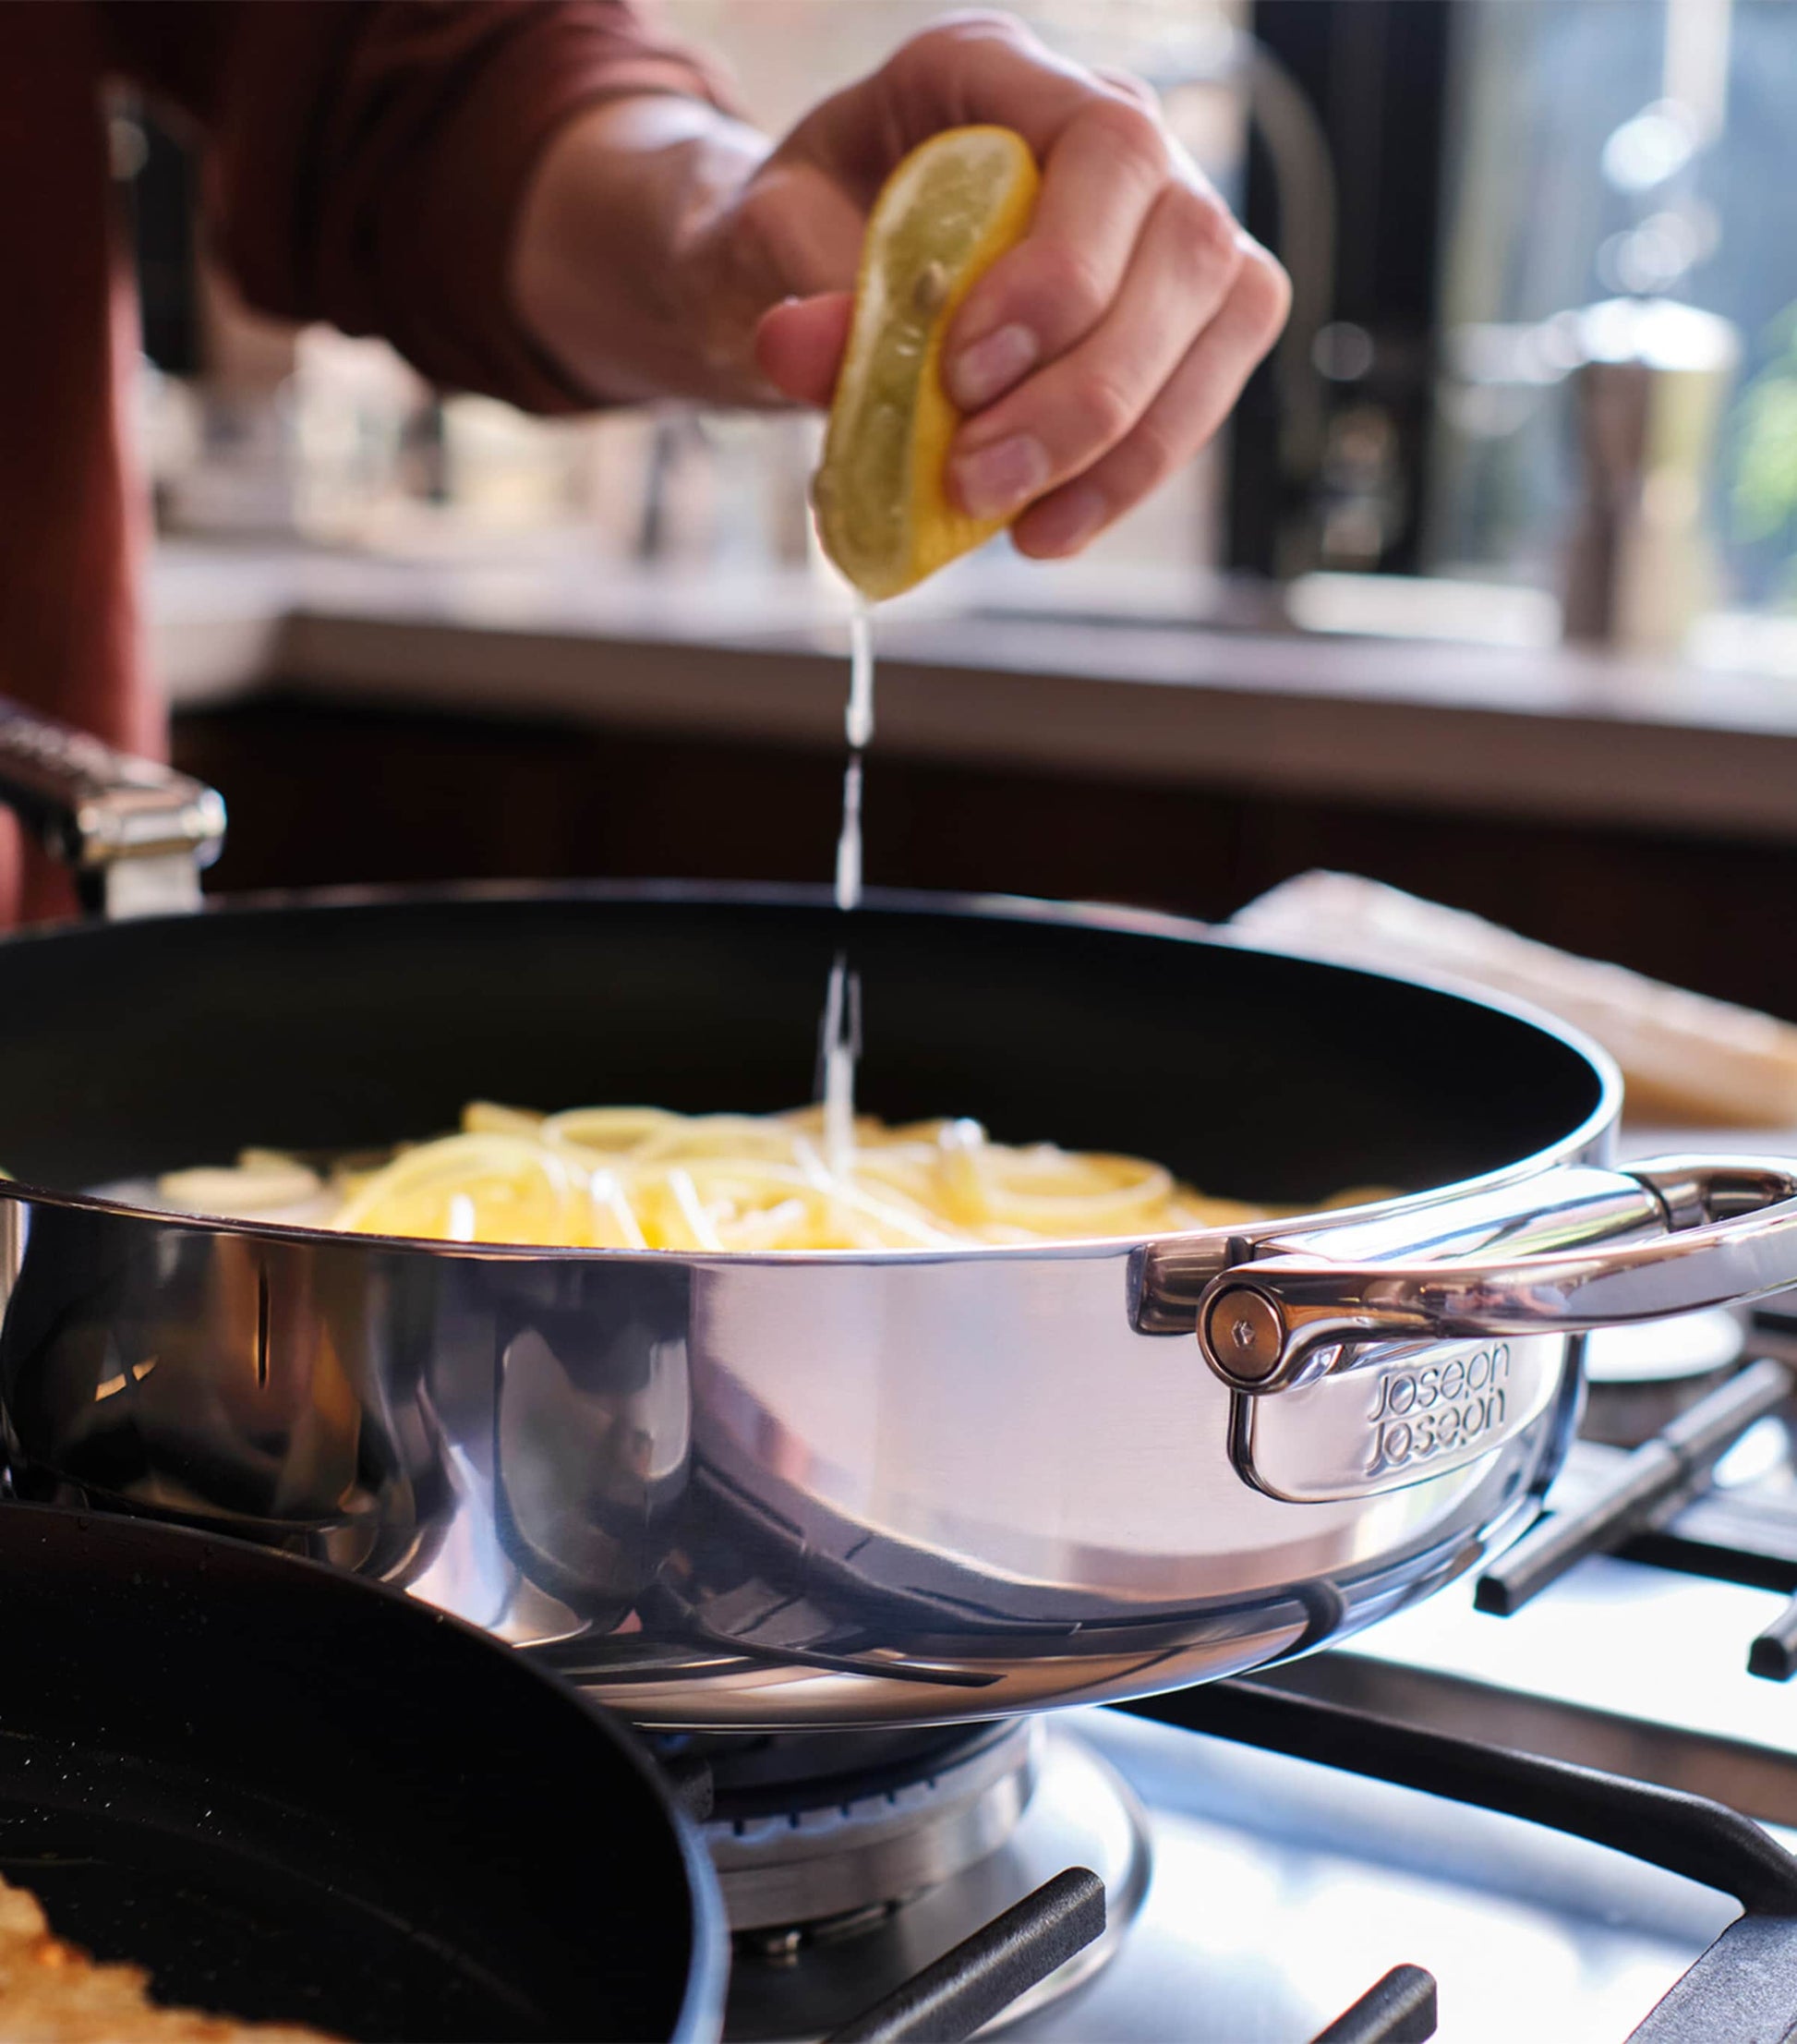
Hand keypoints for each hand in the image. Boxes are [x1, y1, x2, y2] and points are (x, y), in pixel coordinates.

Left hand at [513, 11, 1288, 558]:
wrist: (804, 268)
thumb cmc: (796, 233)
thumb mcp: (765, 241)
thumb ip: (794, 282)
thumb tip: (801, 349)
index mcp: (1004, 73)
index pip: (1104, 145)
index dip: (1061, 273)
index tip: (964, 378)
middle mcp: (1116, 133)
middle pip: (1187, 246)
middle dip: (1088, 389)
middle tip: (977, 478)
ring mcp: (1167, 221)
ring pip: (1224, 321)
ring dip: (1123, 447)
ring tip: (1012, 519)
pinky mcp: (1186, 315)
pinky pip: (1200, 395)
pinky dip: (1126, 477)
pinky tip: (1046, 526)